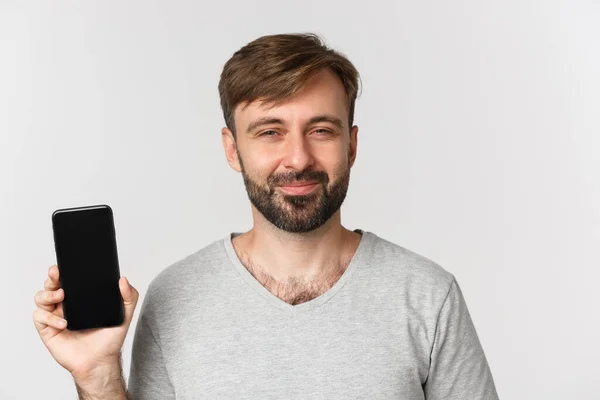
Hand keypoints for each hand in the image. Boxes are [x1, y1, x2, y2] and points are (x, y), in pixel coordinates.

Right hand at [33, 264, 138, 382]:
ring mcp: (55, 316)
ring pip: (41, 297)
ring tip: (61, 297)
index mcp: (80, 298)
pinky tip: (64, 322)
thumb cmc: (109, 339)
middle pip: (51, 285)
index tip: (63, 265)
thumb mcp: (124, 315)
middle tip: (58, 276)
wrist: (100, 361)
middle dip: (52, 278)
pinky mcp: (47, 330)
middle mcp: (65, 305)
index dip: (63, 271)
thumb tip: (123, 279)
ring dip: (48, 294)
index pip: (68, 279)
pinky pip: (40, 317)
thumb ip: (129, 296)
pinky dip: (50, 318)